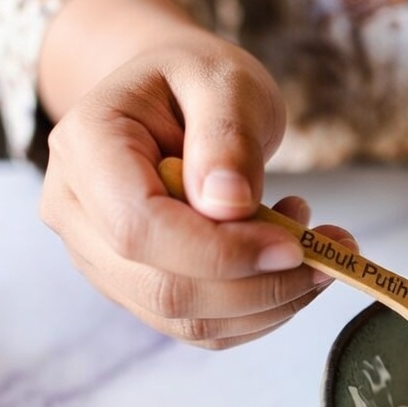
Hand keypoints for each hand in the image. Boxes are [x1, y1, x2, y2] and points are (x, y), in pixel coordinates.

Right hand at [40, 29, 353, 347]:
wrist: (177, 98)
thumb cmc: (199, 80)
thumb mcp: (224, 81)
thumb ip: (227, 136)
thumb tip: (229, 205)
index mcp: (86, 147)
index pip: (140, 227)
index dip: (221, 252)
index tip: (294, 245)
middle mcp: (77, 212)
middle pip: (163, 288)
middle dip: (260, 287)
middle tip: (330, 254)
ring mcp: (100, 258)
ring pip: (185, 319)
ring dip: (269, 303)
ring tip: (317, 249)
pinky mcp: (136, 287)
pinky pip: (199, 326)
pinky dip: (260, 311)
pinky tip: (290, 265)